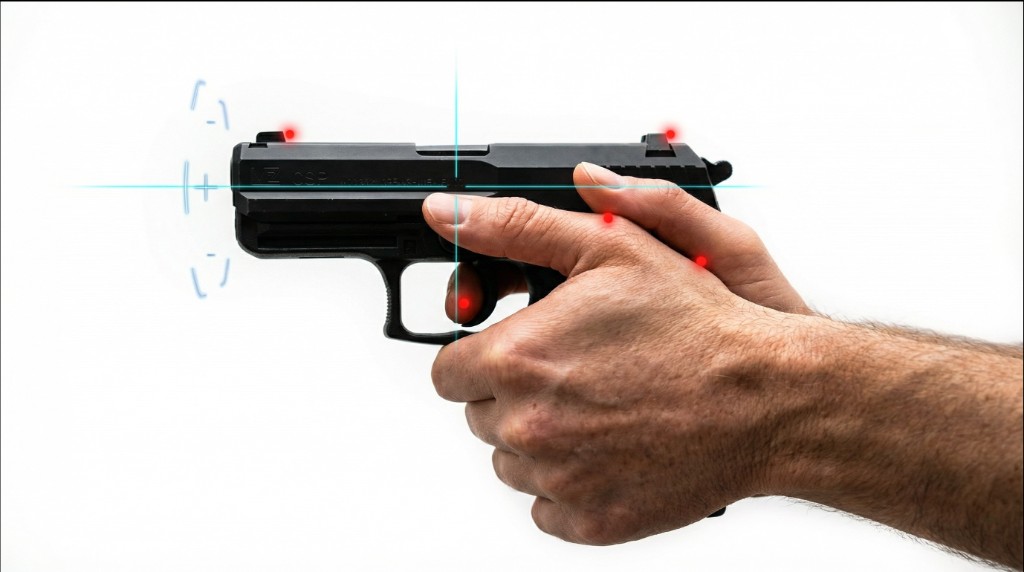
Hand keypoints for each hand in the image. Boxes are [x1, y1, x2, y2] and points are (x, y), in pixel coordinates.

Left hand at [422, 185, 798, 543]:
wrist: (767, 400)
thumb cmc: (695, 323)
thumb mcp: (608, 247)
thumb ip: (516, 226)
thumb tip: (445, 213)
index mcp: (518, 359)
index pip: (446, 370)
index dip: (481, 355)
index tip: (518, 350)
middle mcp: (527, 425)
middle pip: (479, 417)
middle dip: (513, 394)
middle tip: (573, 373)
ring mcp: (557, 480)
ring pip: (510, 464)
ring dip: (540, 439)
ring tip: (598, 409)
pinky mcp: (588, 521)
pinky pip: (546, 507)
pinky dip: (569, 483)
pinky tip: (611, 449)